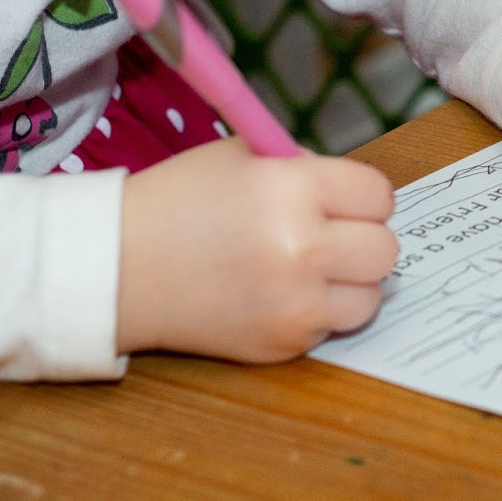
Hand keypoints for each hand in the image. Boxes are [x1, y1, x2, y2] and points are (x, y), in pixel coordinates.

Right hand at [116, 138, 397, 361]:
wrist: (116, 266)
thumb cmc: (181, 200)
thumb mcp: (245, 157)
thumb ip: (308, 168)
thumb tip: (357, 193)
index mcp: (294, 189)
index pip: (378, 196)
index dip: (362, 197)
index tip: (342, 201)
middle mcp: (302, 248)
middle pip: (385, 250)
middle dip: (363, 239)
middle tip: (332, 236)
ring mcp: (294, 303)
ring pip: (371, 297)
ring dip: (350, 282)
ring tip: (311, 269)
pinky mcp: (281, 343)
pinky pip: (331, 326)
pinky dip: (316, 312)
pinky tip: (279, 294)